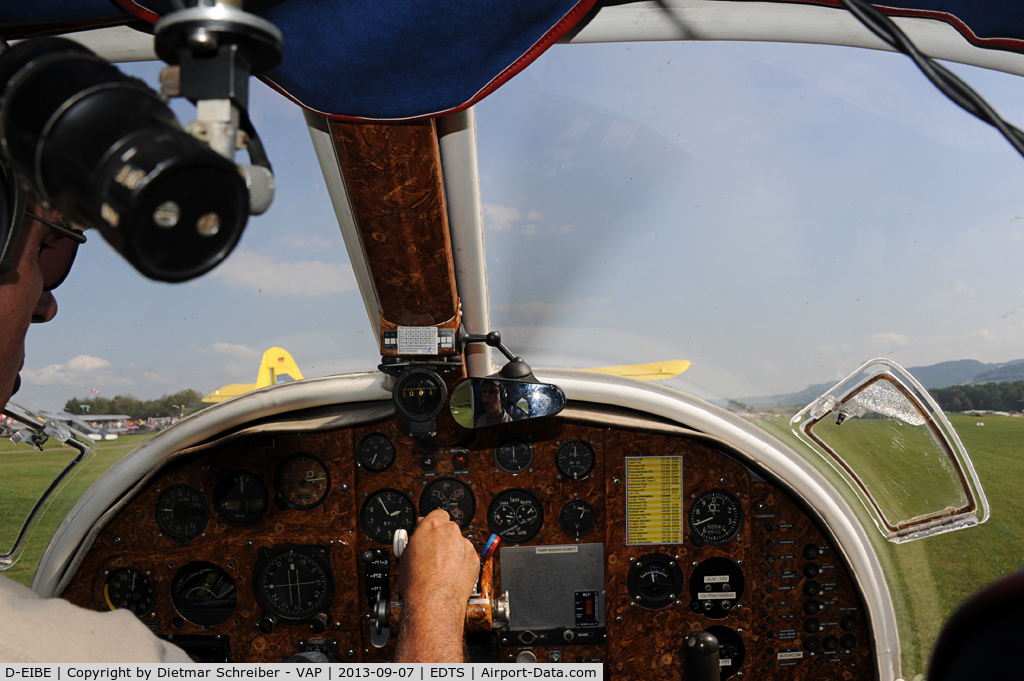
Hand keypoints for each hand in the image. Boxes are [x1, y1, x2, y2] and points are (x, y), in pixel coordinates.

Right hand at [394, 509, 478, 661]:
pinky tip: (452, 575)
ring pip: (459, 544)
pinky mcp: (474, 559)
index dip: (433, 525)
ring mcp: (464, 545)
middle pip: (449, 529)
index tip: (430, 534)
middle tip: (434, 554)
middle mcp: (451, 532)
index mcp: (432, 525)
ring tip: (442, 569)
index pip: (437, 514)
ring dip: (453, 552)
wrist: (433, 601)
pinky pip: (468, 557)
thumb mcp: (405, 554)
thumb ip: (416, 537)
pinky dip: (462, 564)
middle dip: (443, 540)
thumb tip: (418, 533)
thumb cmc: (416, 581)